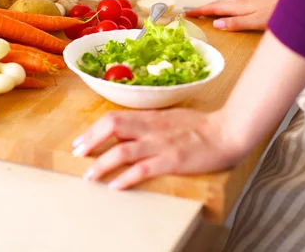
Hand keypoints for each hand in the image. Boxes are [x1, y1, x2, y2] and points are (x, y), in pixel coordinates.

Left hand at [72, 109, 245, 189]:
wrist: (228, 131)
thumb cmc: (201, 126)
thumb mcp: (170, 117)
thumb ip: (149, 123)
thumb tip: (128, 128)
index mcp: (150, 116)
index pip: (113, 118)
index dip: (92, 129)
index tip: (80, 141)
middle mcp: (151, 128)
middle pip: (111, 127)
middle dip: (89, 140)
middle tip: (77, 154)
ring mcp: (160, 144)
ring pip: (122, 150)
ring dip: (101, 163)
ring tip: (89, 175)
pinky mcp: (172, 161)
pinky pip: (143, 169)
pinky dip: (125, 178)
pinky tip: (114, 186)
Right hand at [185, 0, 281, 30]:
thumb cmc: (279, 12)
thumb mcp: (256, 22)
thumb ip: (236, 23)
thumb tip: (216, 24)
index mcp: (239, 5)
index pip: (214, 7)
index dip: (200, 11)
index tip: (187, 13)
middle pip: (218, 3)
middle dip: (204, 7)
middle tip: (192, 13)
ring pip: (226, 1)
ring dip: (215, 6)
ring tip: (207, 12)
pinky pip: (234, 1)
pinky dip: (226, 5)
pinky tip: (230, 9)